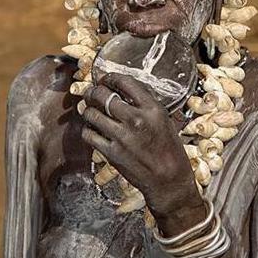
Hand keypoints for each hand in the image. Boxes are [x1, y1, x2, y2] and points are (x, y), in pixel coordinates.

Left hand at [82, 73, 205, 230]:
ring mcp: (122, 137)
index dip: (110, 77)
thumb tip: (124, 91)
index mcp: (152, 108)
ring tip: (88, 108)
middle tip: (91, 91)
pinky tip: (91, 127)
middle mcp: (136, 120)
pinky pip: (89, 135)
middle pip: (104, 95)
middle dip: (94, 91)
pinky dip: (87, 128)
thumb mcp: (164, 119)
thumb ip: (145, 104)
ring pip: (92, 113)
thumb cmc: (170, 150)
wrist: (169, 180)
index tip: (105, 78)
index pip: (125, 82)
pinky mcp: (112, 153)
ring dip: (87, 108)